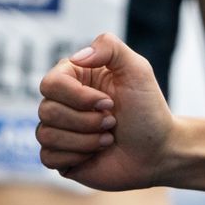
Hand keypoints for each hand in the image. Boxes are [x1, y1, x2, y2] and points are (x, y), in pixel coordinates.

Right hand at [37, 32, 172, 191]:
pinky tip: (96, 153)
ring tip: (108, 138)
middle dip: (87, 121)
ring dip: (86, 140)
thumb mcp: (137, 70)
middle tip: (112, 122)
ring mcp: (58, 130)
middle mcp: (60, 102)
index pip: (51, 84)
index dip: (79, 97)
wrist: (158, 149)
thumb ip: (110, 47)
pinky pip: (48, 157)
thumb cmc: (147, 109)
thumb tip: (76, 57)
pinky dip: (77, 157)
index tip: (110, 102)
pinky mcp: (59, 156)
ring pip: (47, 135)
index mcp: (73, 78)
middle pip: (47, 110)